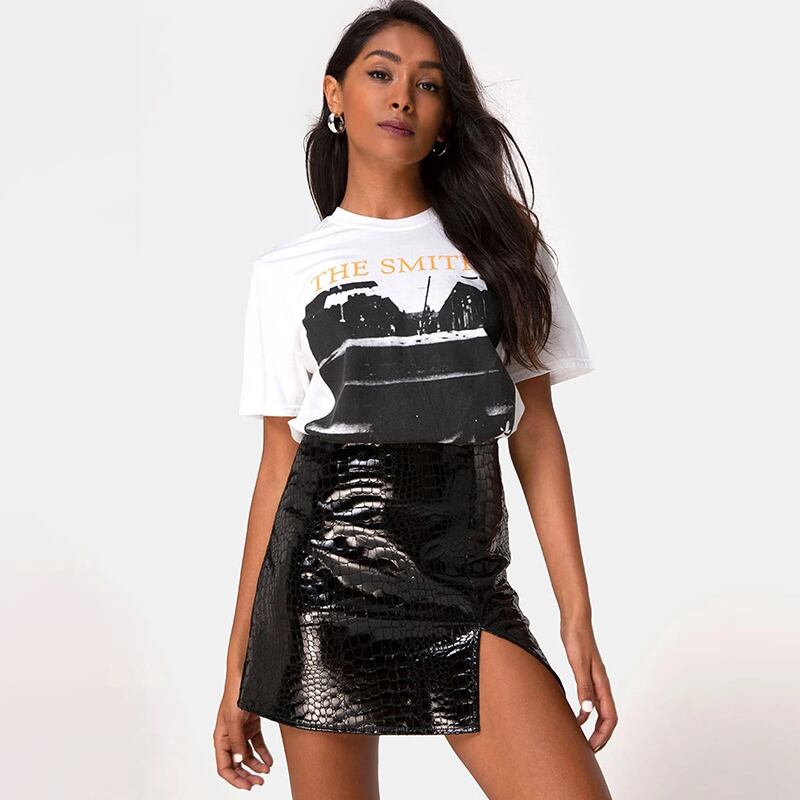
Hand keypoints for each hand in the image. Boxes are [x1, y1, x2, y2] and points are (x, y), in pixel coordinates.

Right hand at [213, 692, 273, 789]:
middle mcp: (230, 737)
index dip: (234, 779)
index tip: (247, 786)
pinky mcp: (252, 725)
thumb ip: (237, 741)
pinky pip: (257, 744)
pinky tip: (270, 761)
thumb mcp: (235, 719)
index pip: (224, 766)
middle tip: (259, 783)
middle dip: (247, 775)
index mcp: (221, 738)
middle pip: (236, 764)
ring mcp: (241, 731)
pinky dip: (263, 754)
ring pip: (247, 756)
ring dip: (256, 766)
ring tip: (266, 772)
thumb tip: (240, 761)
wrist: (246, 675)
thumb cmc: (236, 695)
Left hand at [561, 620, 617, 753]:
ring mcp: (595, 680)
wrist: (575, 621)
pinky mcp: (587, 675)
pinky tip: (576, 716)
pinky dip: (586, 712)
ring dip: (594, 726)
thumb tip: (587, 711)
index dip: (603, 735)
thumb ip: (583, 686)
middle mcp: (601, 684)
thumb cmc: (577, 639)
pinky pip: (591, 700)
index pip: (610, 717)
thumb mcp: (578, 663)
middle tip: (587, 750)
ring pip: (600, 710)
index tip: (592, 748)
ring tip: (581, 738)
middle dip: (600, 736)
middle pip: (607, 717)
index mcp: (602, 683)